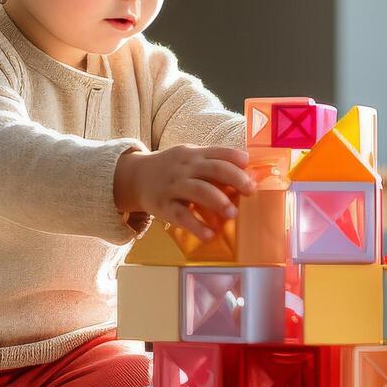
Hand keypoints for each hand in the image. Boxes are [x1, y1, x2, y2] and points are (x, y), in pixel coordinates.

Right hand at [113, 145, 254, 239]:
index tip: (249, 165)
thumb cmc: (172, 169)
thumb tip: (247, 174)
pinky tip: (209, 234)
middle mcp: (185, 168)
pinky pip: (181, 215)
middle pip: (213, 169)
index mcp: (194, 155)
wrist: (136, 177)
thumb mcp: (189, 159)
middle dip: (234, 178)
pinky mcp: (164, 206)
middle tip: (250, 190)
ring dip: (218, 201)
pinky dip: (196, 225)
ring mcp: (173, 186)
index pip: (218, 152)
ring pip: (198, 190)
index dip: (235, 158)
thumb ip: (213, 163)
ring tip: (234, 214)